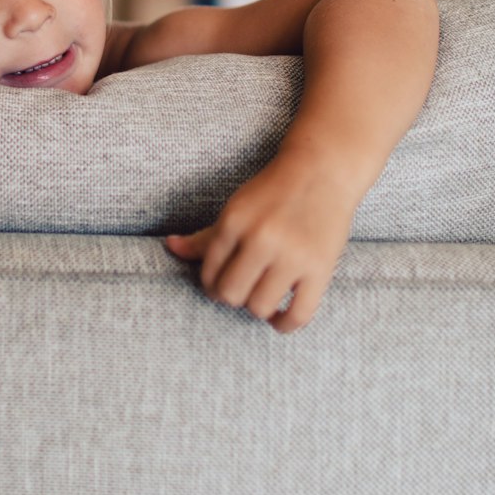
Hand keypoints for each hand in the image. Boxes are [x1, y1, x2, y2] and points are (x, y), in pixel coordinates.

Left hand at [165, 154, 356, 332]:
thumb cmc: (274, 191)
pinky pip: (298, 314)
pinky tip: (279, 316)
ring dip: (257, 307)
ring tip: (261, 296)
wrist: (323, 171)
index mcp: (235, 221)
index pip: (209, 271)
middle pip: (230, 293)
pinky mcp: (320, 270)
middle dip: (231, 296)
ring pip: (260, 306)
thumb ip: (206, 236)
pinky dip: (284, 324)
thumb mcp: (236, 208)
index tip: (221, 282)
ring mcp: (292, 256)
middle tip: (241, 289)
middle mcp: (261, 239)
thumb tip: (170, 247)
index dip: (211, 283)